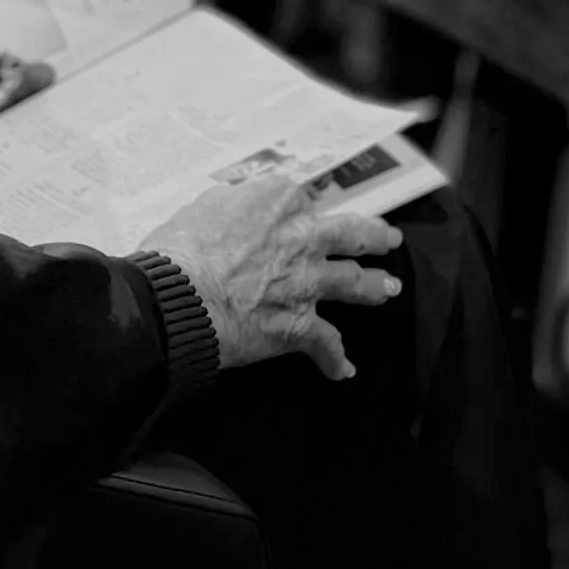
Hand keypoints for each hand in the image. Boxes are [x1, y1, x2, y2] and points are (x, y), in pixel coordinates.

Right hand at [137, 165, 404, 383]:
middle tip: (388, 238)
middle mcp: (302, 238)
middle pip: (350, 234)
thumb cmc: (180, 249)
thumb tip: (240, 206)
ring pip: (354, 283)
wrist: (179, 298)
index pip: (304, 199)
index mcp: (278, 201)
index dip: (305, 209)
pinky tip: (345, 370)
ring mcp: (307, 283)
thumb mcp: (205, 205)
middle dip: (373, 236)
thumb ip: (234, 203)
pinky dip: (336, 360)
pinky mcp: (300, 326)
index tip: (310, 212)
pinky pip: (327, 345)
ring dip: (374, 287)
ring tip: (389, 288)